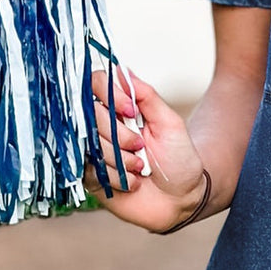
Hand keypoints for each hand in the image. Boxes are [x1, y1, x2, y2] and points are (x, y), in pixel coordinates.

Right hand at [83, 66, 206, 231]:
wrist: (181, 200)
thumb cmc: (179, 160)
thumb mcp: (170, 123)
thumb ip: (147, 96)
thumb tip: (122, 69)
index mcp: (121, 108)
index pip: (95, 83)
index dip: (108, 95)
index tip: (131, 111)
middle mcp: (102, 126)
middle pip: (90, 114)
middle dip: (119, 135)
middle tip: (140, 147)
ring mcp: (93, 150)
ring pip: (90, 143)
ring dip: (120, 159)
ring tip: (139, 168)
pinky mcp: (89, 175)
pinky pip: (90, 169)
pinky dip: (116, 177)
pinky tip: (131, 183)